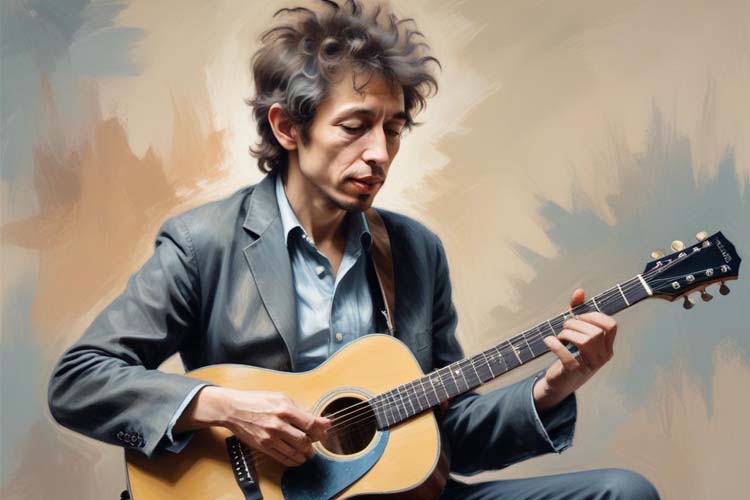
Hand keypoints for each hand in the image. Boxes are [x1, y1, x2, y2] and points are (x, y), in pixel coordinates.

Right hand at [176, 386, 329, 466]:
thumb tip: (315, 418)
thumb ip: (298, 408)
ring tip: (308, 451)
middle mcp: (278, 424)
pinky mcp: (264, 446)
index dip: (322, 428)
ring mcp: (270, 437)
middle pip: (305, 440)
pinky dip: (294, 460)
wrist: (233, 408)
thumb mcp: (280, 396)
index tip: (326, 428)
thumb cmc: (256, 400)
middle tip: (317, 441)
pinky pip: (283, 458)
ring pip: (296, 452)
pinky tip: (298, 458)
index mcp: (285, 409)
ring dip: (306, 454)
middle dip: (315, 443)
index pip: (311, 423)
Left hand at [533, 288, 616, 411]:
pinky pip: (566, 355)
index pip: (610, 326)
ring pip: (585, 342)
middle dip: (575, 324)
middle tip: (564, 327)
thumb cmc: (570, 353)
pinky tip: (548, 341)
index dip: (594, 316)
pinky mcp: (574, 371)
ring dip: (567, 333)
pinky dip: (554, 344)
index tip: (580, 317)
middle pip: (594, 332)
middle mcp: (603, 356)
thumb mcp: (575, 331)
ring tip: (560, 334)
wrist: (560, 381)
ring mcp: (590, 365)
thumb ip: (577, 311)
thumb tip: (579, 292)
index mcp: (607, 346)